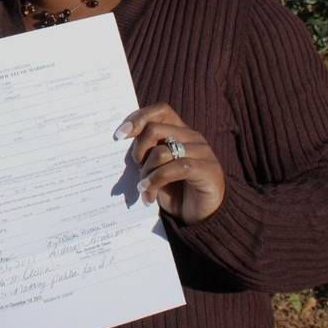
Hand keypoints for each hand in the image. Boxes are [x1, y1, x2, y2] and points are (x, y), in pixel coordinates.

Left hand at [115, 103, 225, 224]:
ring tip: (143, 188)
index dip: (138, 118)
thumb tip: (121, 139)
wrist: (200, 217)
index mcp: (179, 131)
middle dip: (138, 150)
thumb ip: (145, 152)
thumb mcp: (155, 168)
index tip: (119, 136)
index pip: (160, 110)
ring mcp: (202, 152)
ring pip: (162, 152)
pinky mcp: (208, 169)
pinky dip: (156, 181)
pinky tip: (148, 195)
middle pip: (154, 129)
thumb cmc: (175, 191)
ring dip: (146, 172)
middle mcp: (192, 137)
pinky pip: (175, 168)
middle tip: (135, 168)